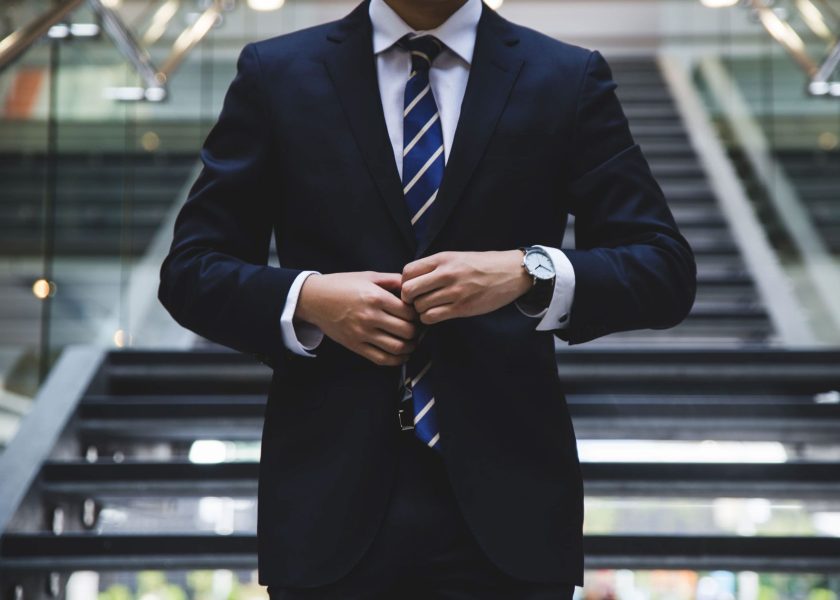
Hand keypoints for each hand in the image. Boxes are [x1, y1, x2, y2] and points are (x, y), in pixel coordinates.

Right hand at [295, 271, 418, 365]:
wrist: (314, 299)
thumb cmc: (342, 285)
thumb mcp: (368, 276)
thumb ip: (392, 280)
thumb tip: (412, 286)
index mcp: (375, 297)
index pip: (408, 312)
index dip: (418, 314)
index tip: (417, 314)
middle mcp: (370, 317)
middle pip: (406, 331)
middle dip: (417, 331)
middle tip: (417, 328)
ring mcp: (362, 333)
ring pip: (397, 347)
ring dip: (410, 347)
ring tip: (412, 342)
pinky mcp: (355, 345)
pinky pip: (381, 359)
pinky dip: (396, 360)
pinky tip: (401, 354)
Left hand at [401, 250, 532, 324]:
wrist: (511, 272)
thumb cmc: (482, 265)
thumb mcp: (456, 257)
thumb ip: (435, 266)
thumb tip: (411, 280)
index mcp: (442, 259)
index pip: (407, 271)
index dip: (404, 282)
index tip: (412, 288)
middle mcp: (446, 274)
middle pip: (408, 290)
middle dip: (408, 299)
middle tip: (416, 301)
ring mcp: (454, 292)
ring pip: (419, 306)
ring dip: (420, 310)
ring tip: (429, 308)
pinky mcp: (462, 308)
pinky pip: (432, 317)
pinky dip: (429, 318)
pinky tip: (436, 314)